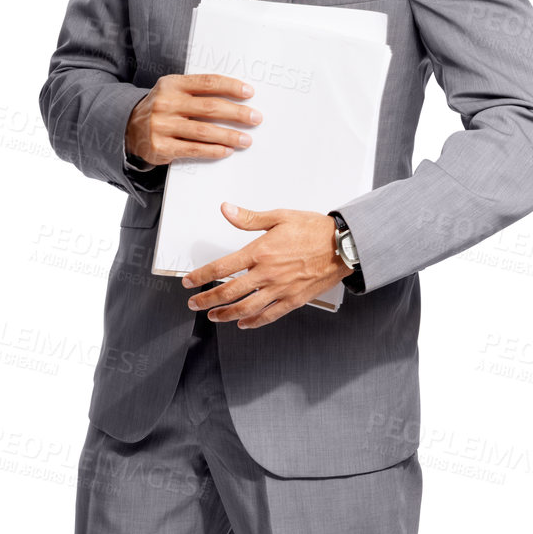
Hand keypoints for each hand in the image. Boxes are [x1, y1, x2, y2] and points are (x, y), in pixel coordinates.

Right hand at [125, 73, 261, 166]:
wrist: (128, 128)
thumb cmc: (161, 108)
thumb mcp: (172, 91)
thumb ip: (196, 91)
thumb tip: (235, 97)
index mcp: (172, 85)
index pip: (207, 83)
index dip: (230, 87)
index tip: (249, 93)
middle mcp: (166, 103)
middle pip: (210, 108)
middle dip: (237, 114)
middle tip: (255, 118)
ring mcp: (162, 126)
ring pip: (204, 131)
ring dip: (229, 136)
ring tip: (246, 140)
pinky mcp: (161, 147)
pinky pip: (193, 150)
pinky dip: (213, 151)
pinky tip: (227, 151)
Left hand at [182, 204, 346, 327]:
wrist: (344, 246)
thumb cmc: (314, 230)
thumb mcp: (280, 217)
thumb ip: (249, 218)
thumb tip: (225, 210)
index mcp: (260, 252)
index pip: (221, 267)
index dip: (201, 276)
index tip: (188, 282)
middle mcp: (267, 274)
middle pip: (228, 292)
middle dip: (206, 300)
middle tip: (194, 304)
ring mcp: (280, 290)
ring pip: (246, 308)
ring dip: (226, 315)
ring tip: (214, 316)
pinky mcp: (294, 300)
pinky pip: (269, 315)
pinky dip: (254, 322)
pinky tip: (244, 324)